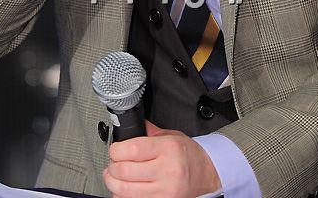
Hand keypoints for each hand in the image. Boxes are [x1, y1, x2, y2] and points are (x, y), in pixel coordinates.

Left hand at [102, 120, 221, 197]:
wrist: (206, 173)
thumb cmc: (189, 154)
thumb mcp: (172, 135)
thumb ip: (149, 132)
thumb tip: (129, 126)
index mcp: (168, 149)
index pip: (133, 149)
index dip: (116, 150)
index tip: (114, 149)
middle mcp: (167, 170)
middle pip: (125, 171)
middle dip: (111, 167)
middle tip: (112, 162)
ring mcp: (164, 191)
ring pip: (125, 191)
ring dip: (113, 183)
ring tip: (112, 176)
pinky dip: (122, 196)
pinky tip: (124, 189)